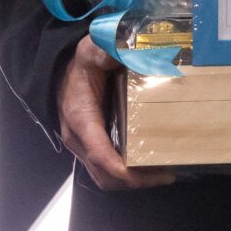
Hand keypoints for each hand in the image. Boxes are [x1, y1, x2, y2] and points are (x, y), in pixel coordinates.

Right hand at [56, 38, 171, 190]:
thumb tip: (133, 49)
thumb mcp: (94, 50)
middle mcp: (79, 138)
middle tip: (168, 175)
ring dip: (133, 180)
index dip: (121, 169)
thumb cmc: (80, 62)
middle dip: (135, 180)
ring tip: (164, 172)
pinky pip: (107, 167)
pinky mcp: (91, 143)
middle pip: (104, 174)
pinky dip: (128, 172)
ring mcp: (83, 144)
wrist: (62, 68)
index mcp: (80, 118)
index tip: (146, 175)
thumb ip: (111, 50)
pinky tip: (151, 162)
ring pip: (105, 176)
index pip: (99, 153)